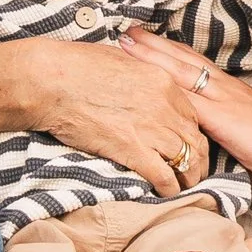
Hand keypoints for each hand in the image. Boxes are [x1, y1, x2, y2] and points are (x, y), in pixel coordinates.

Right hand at [23, 39, 208, 196]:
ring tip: (185, 186)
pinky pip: (163, 176)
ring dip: (188, 177)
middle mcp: (164, 105)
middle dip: (198, 159)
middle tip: (195, 172)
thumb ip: (139, 72)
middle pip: (195, 139)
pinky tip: (167, 193)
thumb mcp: (120, 59)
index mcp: (163, 81)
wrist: (52, 81)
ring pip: (185, 160)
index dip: (193, 133)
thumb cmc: (76, 66)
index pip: (192, 114)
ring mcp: (150, 128)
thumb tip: (137, 78)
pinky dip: (169, 188)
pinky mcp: (132, 149)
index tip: (188, 144)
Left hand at [121, 28, 251, 190]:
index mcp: (229, 89)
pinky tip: (144, 81)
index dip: (166, 50)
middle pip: (182, 59)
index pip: (193, 62)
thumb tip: (199, 137)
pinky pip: (187, 98)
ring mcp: (224, 99)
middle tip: (125, 30)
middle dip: (152, 45)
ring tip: (126, 42)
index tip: (144, 39)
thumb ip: (221, 129)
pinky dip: (164, 86)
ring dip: (151, 55)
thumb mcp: (243, 133)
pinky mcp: (223, 117)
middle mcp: (224, 87)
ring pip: (181, 70)